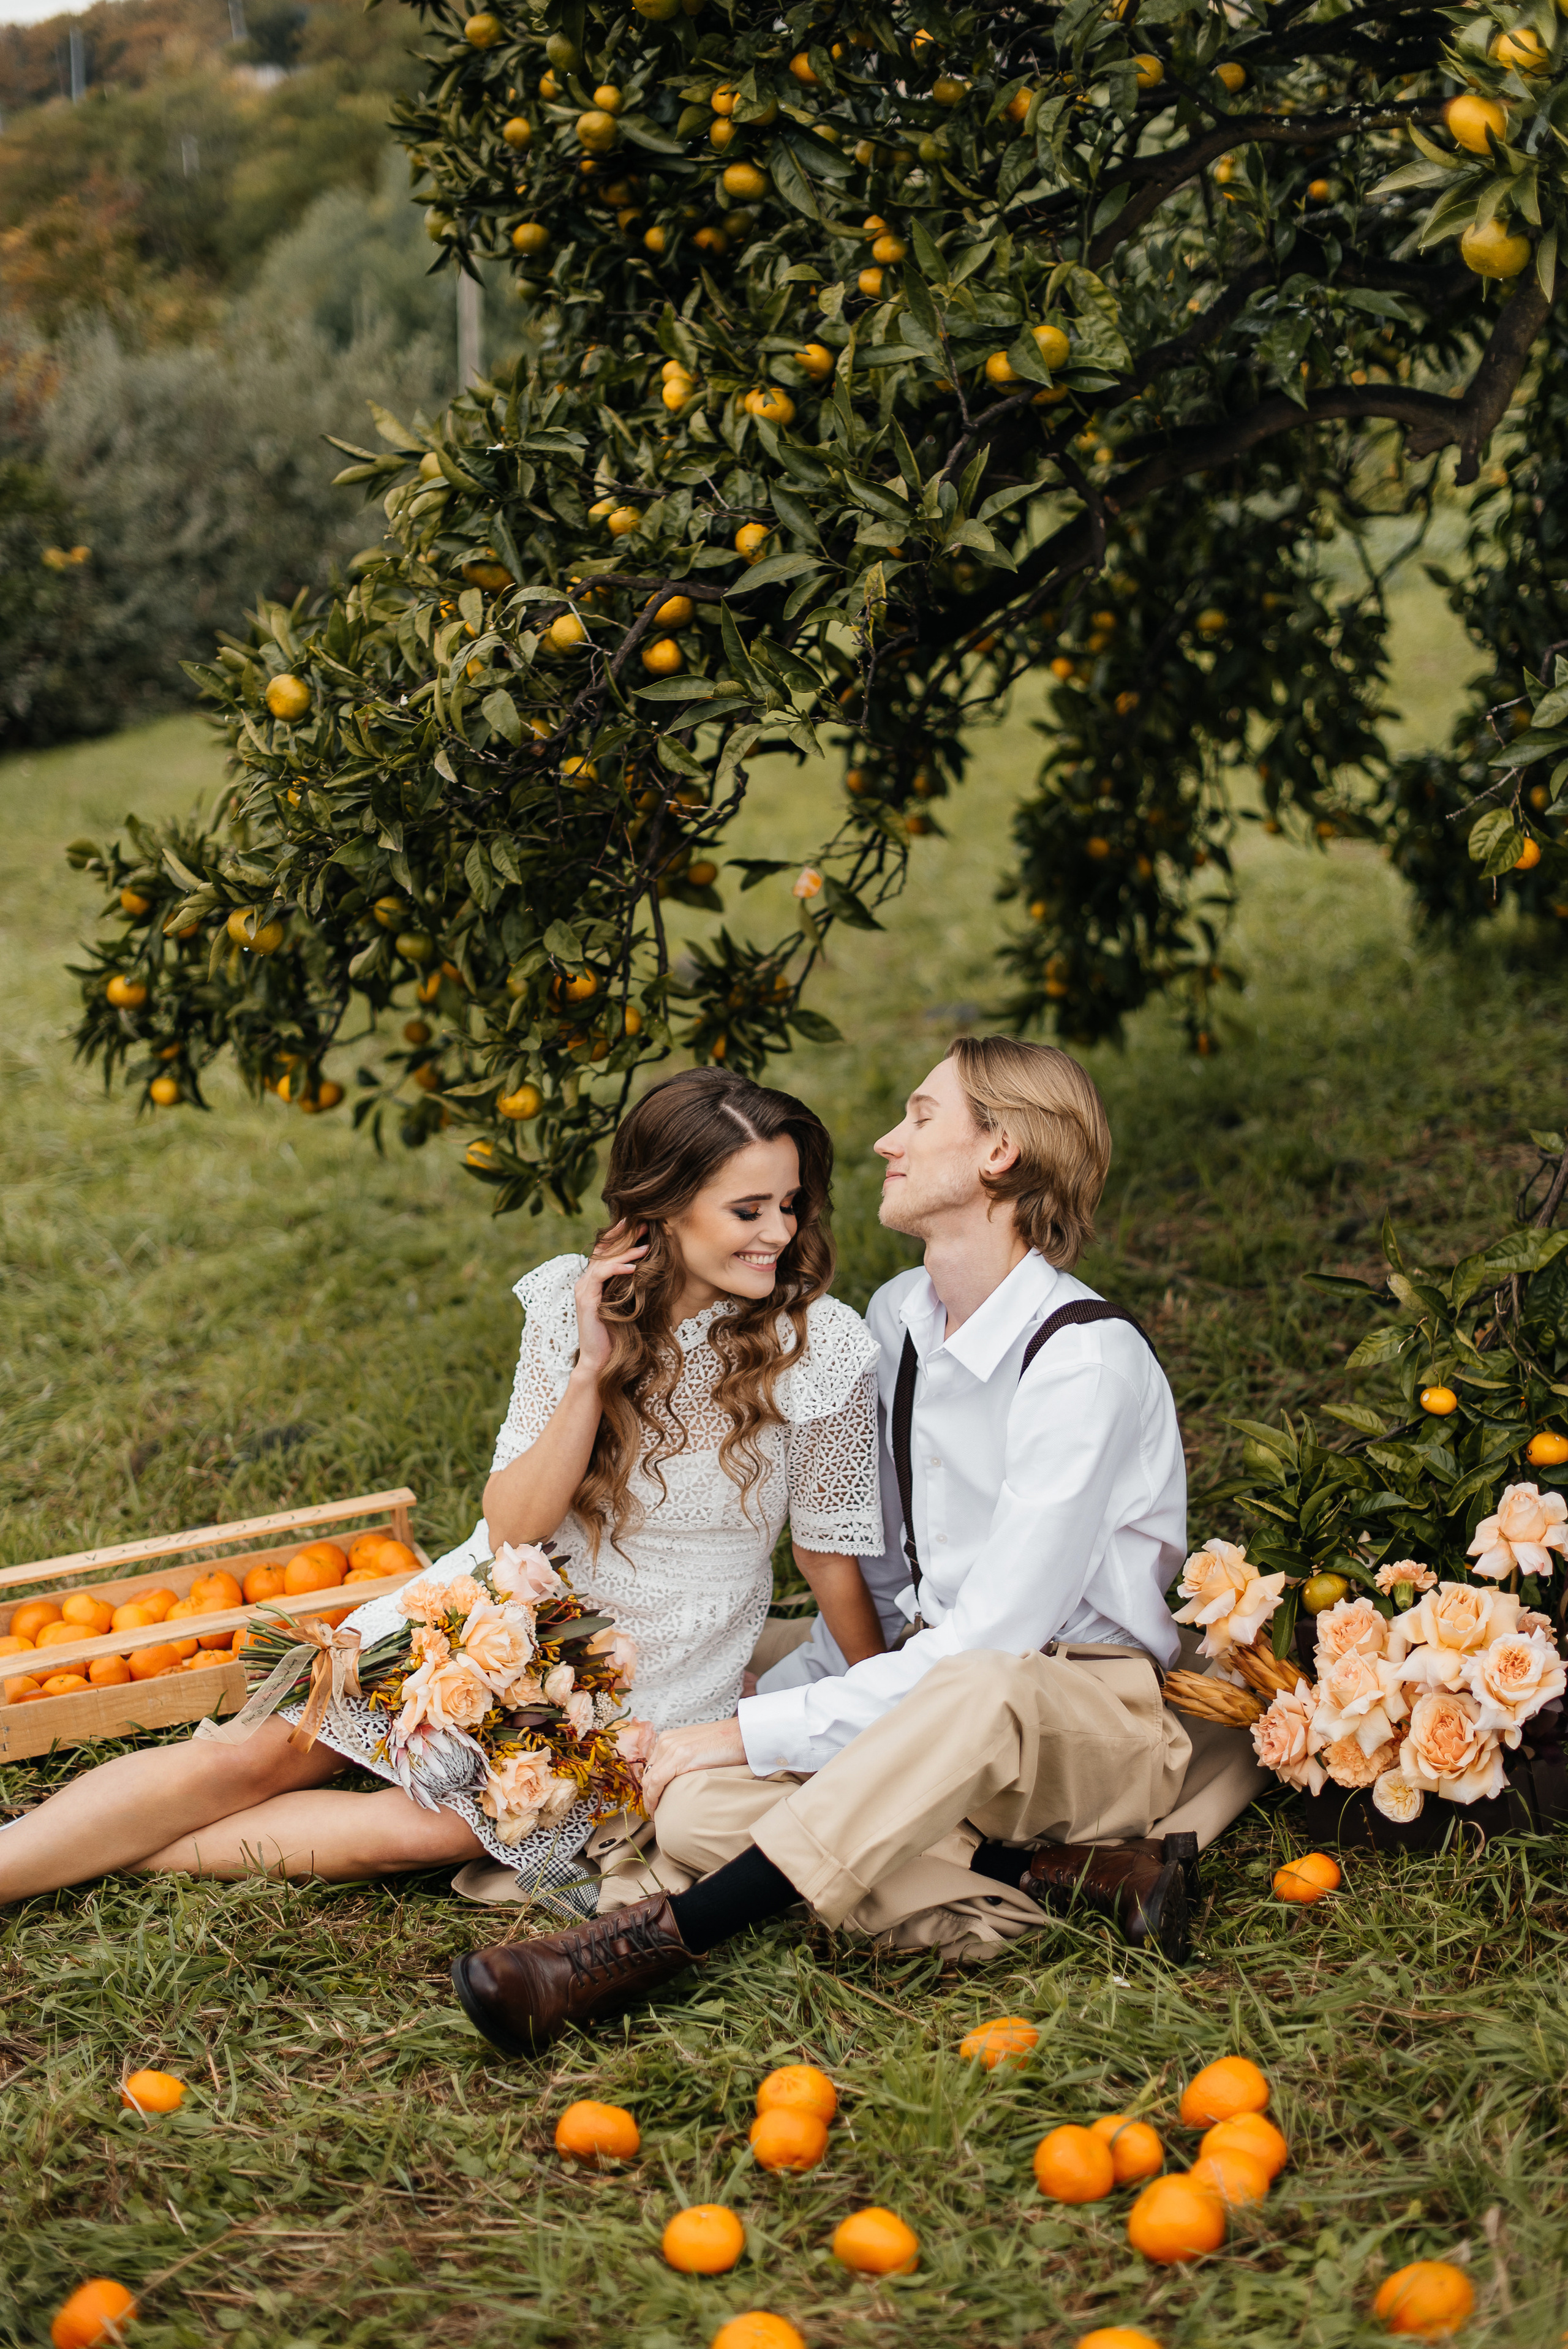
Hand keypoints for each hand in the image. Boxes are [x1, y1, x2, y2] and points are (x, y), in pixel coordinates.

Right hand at [572, 1221, 646, 1382]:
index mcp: (593, 1281)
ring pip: (603, 1261)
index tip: (638, 1225)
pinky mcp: (586, 1301)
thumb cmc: (616, 1333)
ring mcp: (583, 1290)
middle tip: (644, 1226)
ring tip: (645, 1247)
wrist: (601, 1359)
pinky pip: (601, 1277)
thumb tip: (649, 1270)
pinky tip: (633, 1268)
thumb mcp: (625, 1304)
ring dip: (625, 1252)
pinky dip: (617, 1269)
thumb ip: (629, 1286)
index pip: (604, 1251)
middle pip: (602, 1250)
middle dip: (623, 1236)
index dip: (620, 1236)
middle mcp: (585, 1282)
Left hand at [641, 1717, 746, 1815]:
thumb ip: (684, 1760)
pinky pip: (658, 1780)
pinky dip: (653, 1796)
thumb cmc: (725, 1745)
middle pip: (648, 1774)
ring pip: (649, 1779)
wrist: (742, 1735)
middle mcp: (666, 1741)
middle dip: (648, 1795)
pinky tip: (657, 1807)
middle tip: (654, 1812)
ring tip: (656, 1814)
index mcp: (669, 1738)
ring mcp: (672, 1747)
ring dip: (650, 1799)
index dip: (650, 1787)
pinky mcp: (681, 1755)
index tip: (654, 1802)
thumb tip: (679, 1782)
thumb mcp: (697, 1750)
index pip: (651, 1768)